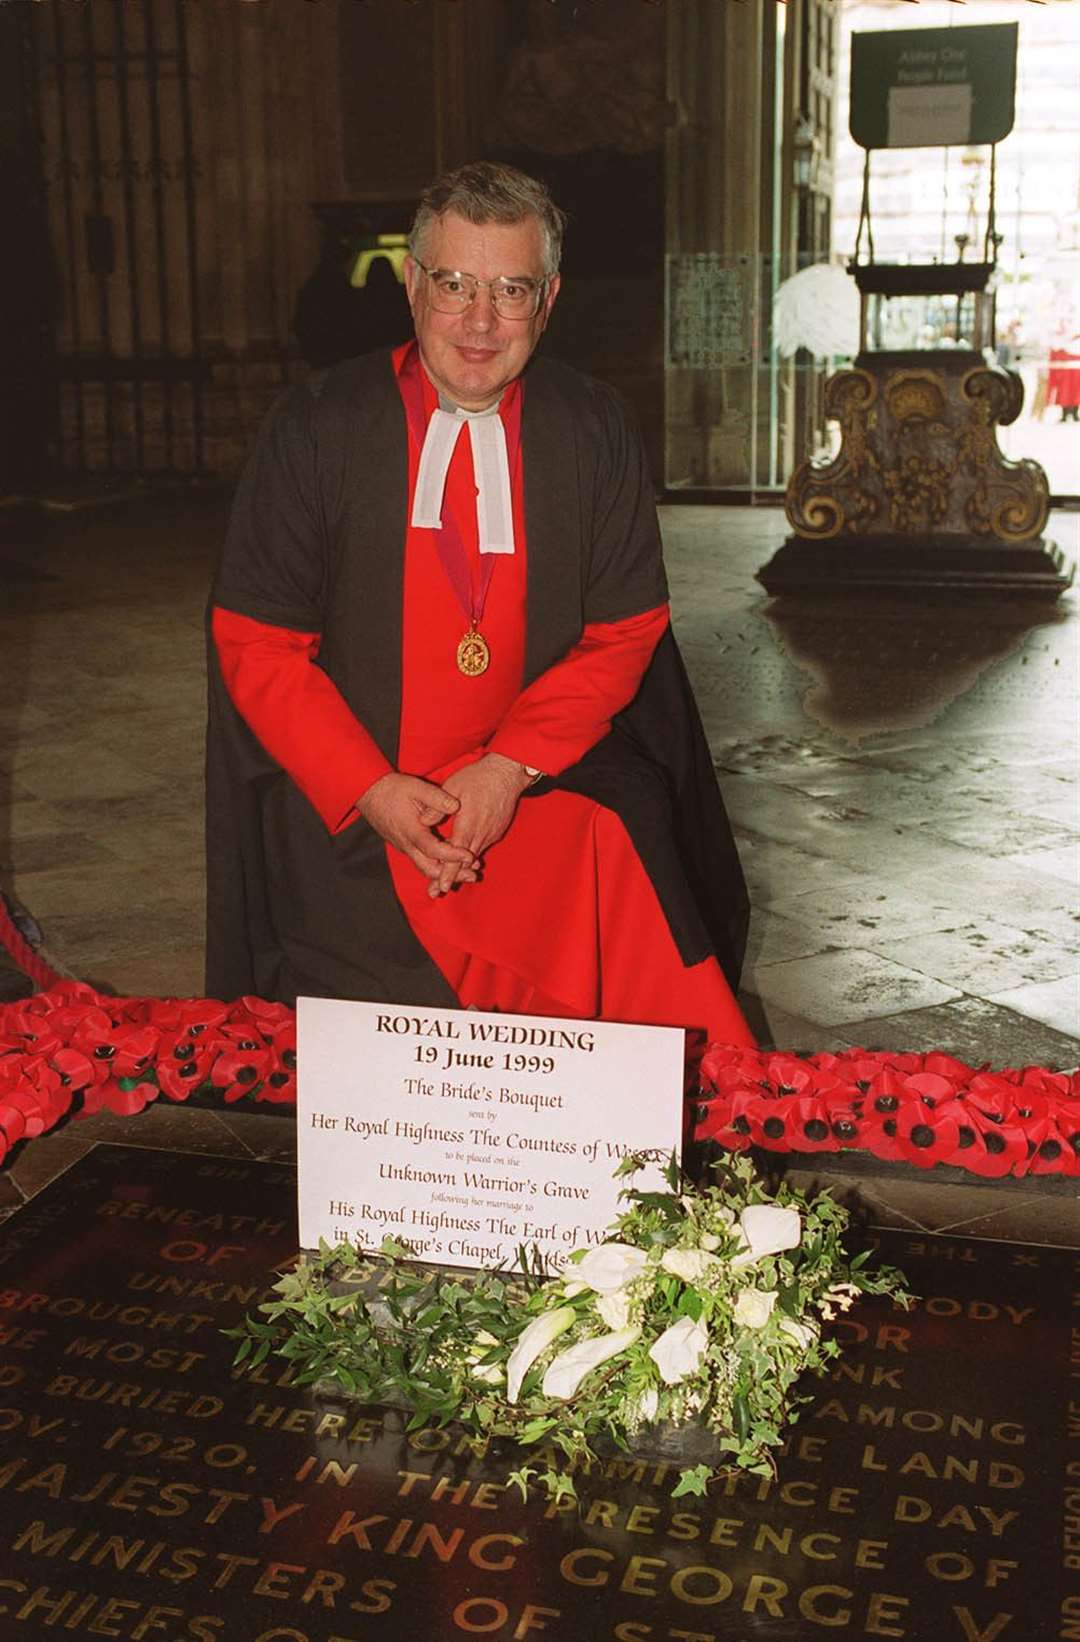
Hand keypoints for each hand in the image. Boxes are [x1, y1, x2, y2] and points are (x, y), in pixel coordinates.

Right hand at [357, 772, 477, 886]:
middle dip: (451, 875)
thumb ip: (437, 798)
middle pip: (430, 869)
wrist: (369, 792)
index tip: (469, 856)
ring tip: (468, 871)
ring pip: (426, 867)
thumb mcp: (416, 788)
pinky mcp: (405, 846)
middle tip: (473, 875)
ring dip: (446, 871)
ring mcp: (405, 847)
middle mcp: (406, 844)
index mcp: (411, 831)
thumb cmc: (393, 789)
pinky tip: (453, 860)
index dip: (452, 855)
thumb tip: (456, 806)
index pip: (433, 850)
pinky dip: (438, 864)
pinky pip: (422, 861)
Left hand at [430, 754, 531, 896]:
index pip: (455, 855)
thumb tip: (422, 822)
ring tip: (449, 880)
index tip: (441, 886)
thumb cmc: (478, 777)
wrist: (507, 773)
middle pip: (464, 863)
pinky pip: (481, 847)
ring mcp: (491, 834)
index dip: (447, 872)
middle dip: (451, 877)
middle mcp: (481, 833)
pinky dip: (470, 855)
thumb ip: (437, 807)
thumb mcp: (453, 786)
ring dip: (461, 868)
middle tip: (437, 891)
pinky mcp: (496, 832)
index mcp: (468, 824)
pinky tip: (463, 859)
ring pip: (473, 856)